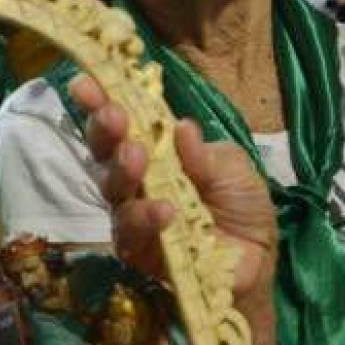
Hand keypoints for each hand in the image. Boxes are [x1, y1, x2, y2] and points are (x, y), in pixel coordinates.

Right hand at [67, 73, 276, 301]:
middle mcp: (137, 181)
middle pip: (106, 154)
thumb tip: (181, 127)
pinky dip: (145, 218)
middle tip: (114, 117)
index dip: (101, 103)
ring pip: (113, 192)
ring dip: (122, 171)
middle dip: (105, 132)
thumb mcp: (234, 170)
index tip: (86, 84)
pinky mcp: (140, 251)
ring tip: (138, 158)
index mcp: (157, 152)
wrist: (258, 261)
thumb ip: (206, 154)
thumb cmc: (243, 207)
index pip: (124, 125)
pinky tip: (164, 210)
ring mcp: (134, 216)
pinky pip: (131, 234)